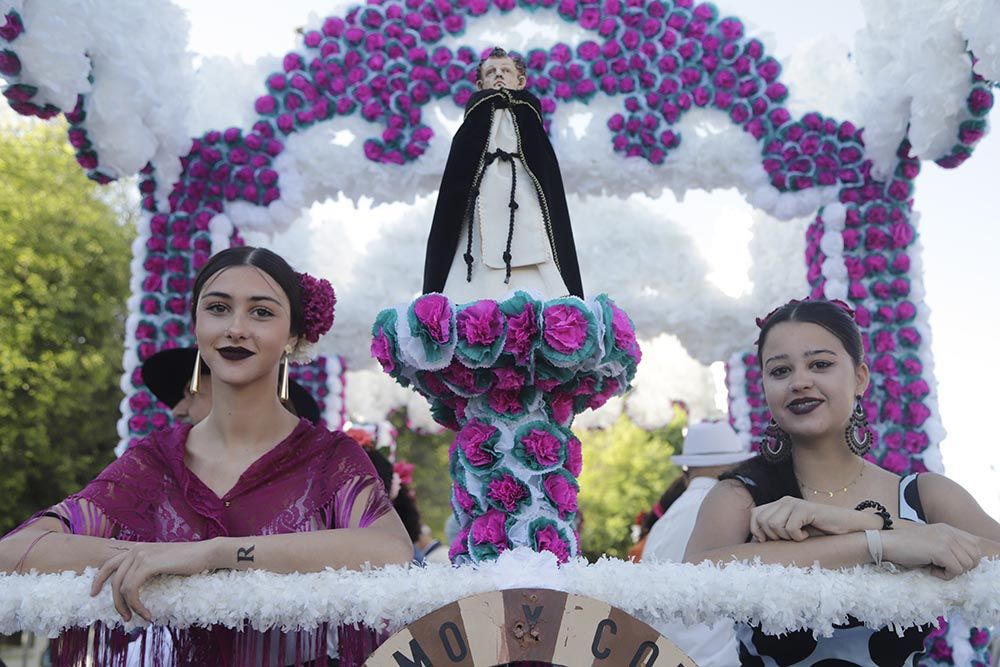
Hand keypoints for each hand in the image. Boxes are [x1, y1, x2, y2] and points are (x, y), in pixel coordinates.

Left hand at [91, 541, 215, 621]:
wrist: (205, 554)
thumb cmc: (188, 561)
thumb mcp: (161, 562)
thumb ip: (146, 567)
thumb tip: (134, 584)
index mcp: (137, 548)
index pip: (108, 564)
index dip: (98, 580)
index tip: (93, 594)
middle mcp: (136, 550)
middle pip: (113, 580)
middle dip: (116, 602)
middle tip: (125, 617)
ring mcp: (141, 555)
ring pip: (122, 587)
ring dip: (129, 607)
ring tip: (139, 617)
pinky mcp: (149, 564)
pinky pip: (132, 589)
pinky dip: (136, 605)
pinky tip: (147, 613)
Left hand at [750, 496, 877, 541]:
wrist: (844, 527)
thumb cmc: (818, 532)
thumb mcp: (792, 532)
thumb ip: (775, 531)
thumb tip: (754, 542)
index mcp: (779, 505)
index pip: (755, 514)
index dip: (756, 530)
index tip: (767, 541)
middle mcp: (784, 501)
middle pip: (763, 521)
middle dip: (773, 535)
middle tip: (789, 538)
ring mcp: (794, 503)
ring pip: (775, 525)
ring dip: (787, 537)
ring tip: (799, 535)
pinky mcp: (805, 509)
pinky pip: (790, 528)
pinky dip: (798, 537)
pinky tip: (807, 535)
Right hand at [882, 523, 984, 579]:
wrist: (885, 543)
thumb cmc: (904, 547)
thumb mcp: (930, 542)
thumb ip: (947, 546)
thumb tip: (963, 564)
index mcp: (948, 529)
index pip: (976, 545)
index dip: (968, 559)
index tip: (952, 564)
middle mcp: (950, 532)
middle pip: (975, 556)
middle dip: (963, 567)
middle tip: (945, 568)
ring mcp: (946, 540)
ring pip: (967, 565)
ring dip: (953, 572)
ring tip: (936, 568)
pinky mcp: (940, 551)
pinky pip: (956, 570)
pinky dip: (945, 575)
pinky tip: (931, 570)